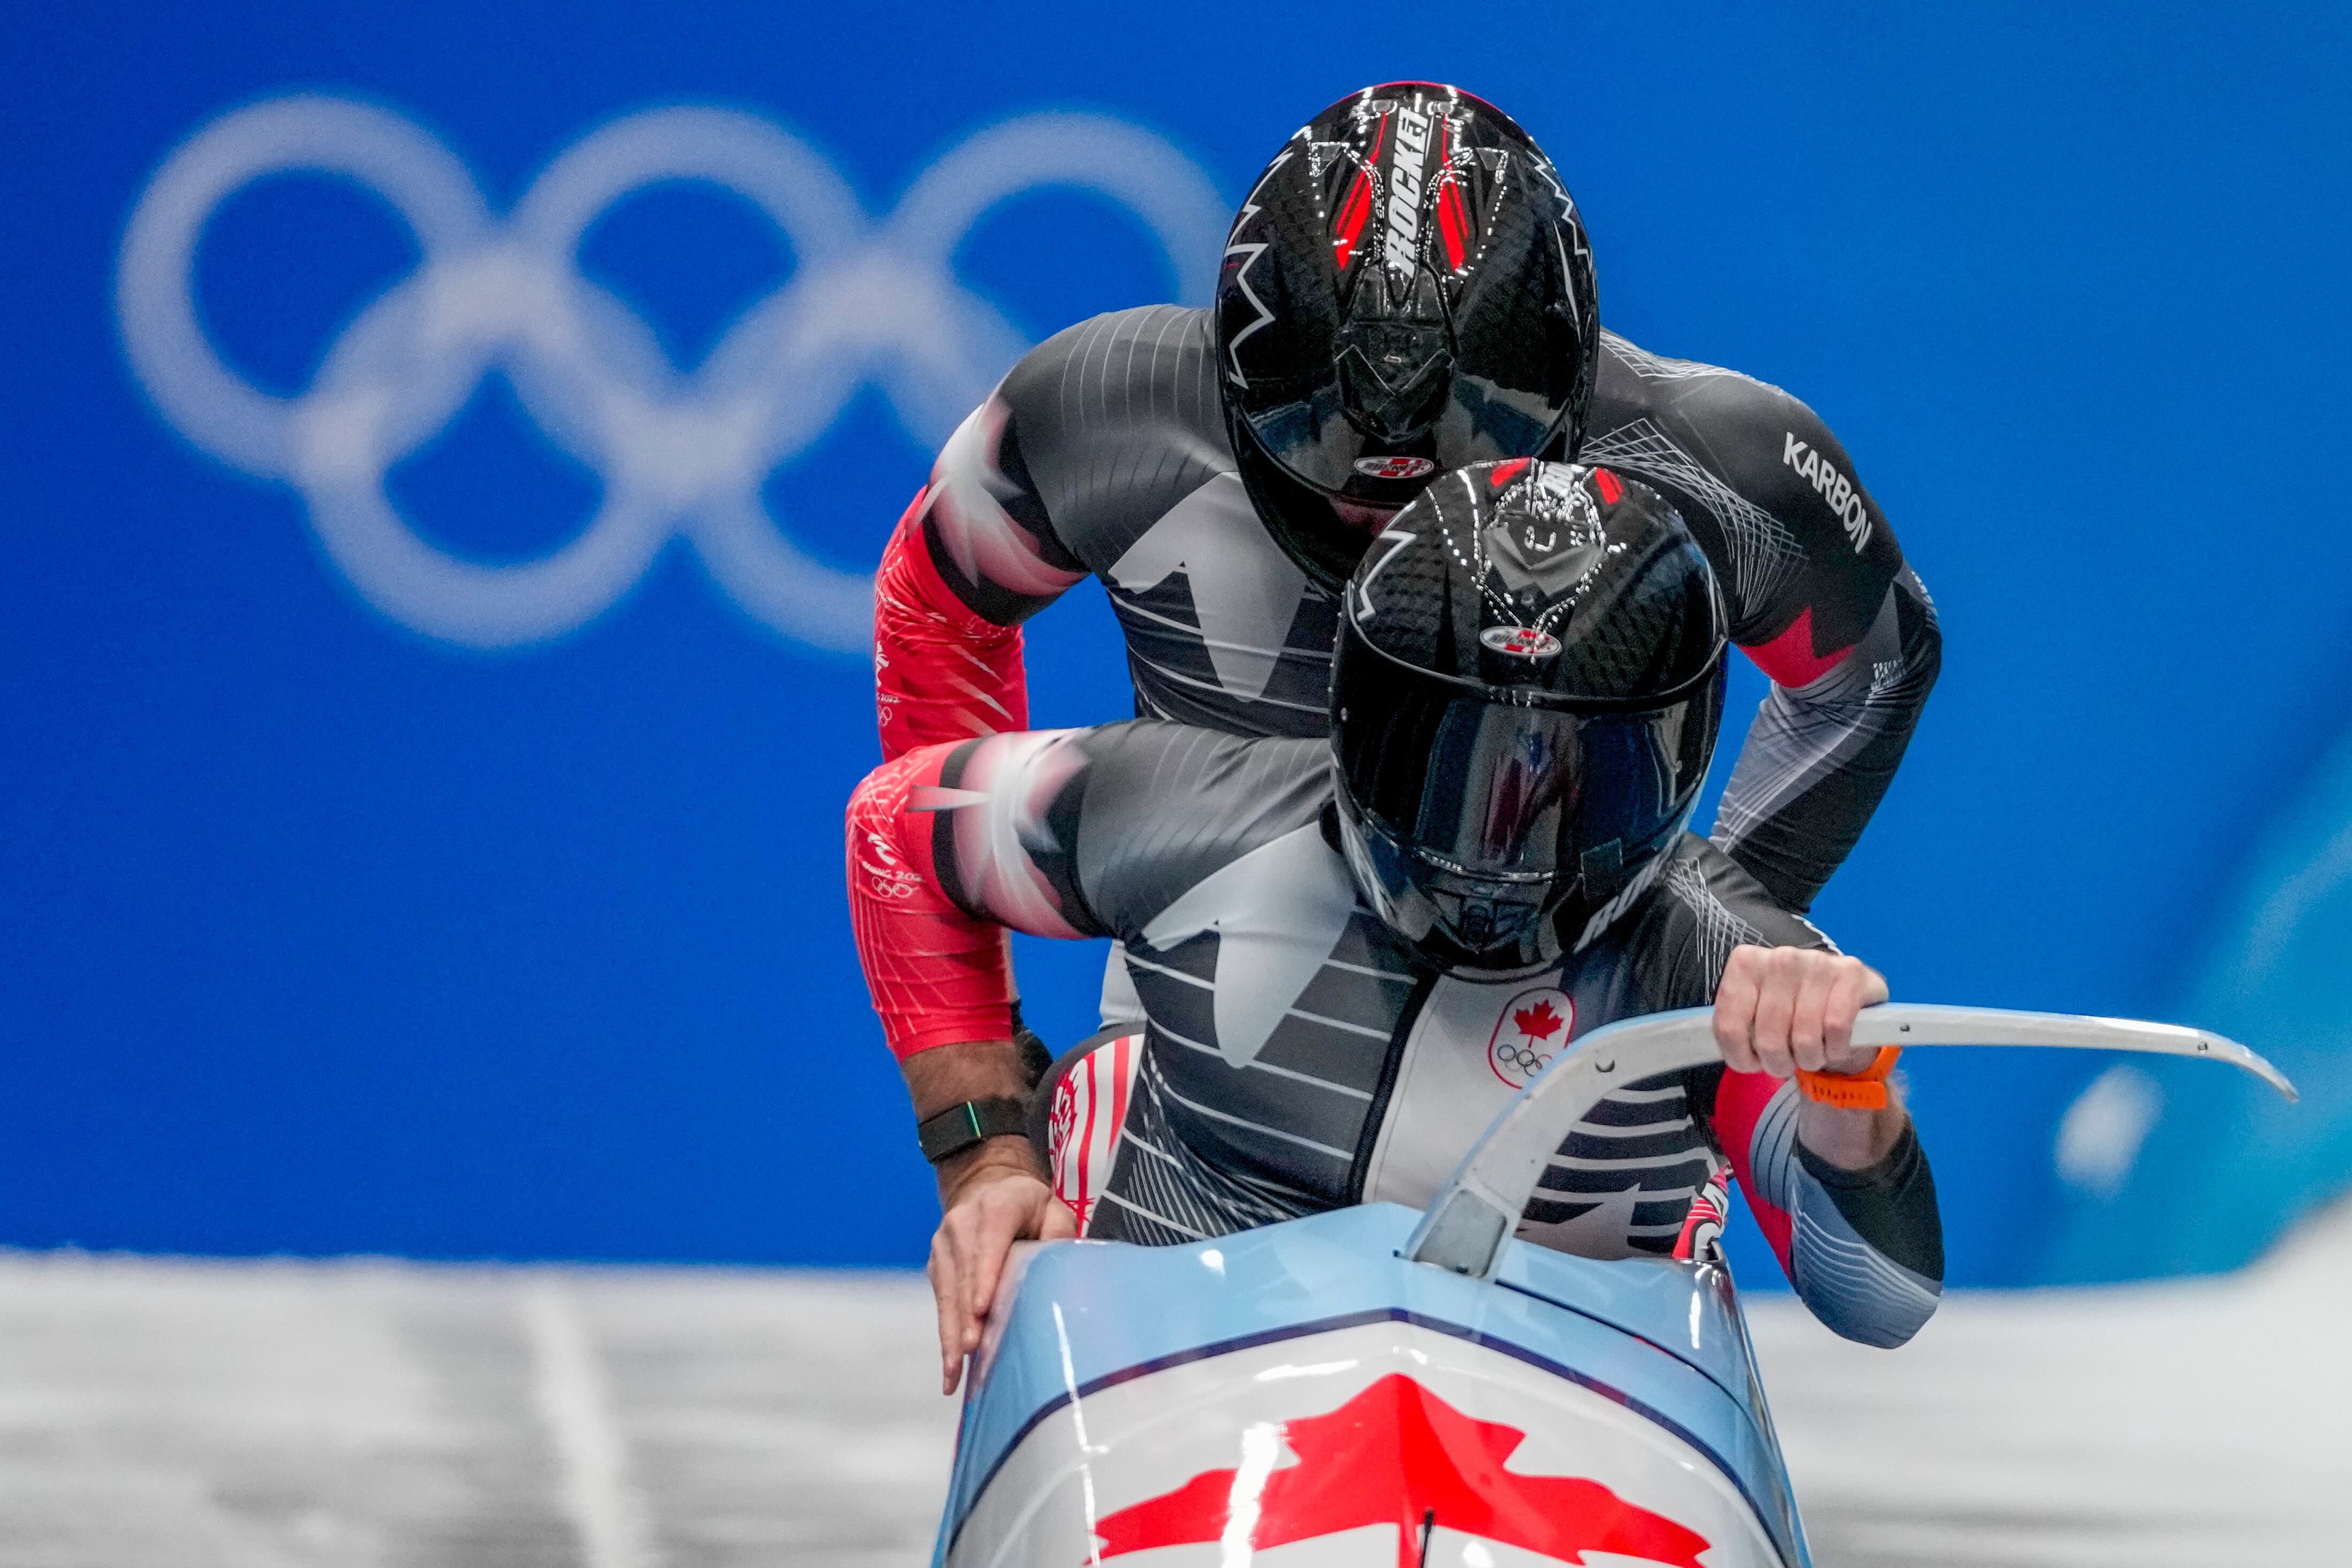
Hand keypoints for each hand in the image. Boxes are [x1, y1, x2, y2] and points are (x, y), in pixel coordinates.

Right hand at [928, 1139, 1076, 1395]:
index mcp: (997, 1206)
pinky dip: (945, 1333)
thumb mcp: (1052, 1208)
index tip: (982, 1307)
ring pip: (947, 1293)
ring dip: (951, 1332)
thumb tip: (1062, 1266)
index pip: (990, 1241)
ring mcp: (944, 1244)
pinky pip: (940, 1301)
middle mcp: (962, 1223)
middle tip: (973, 1350)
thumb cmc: (1028, 1205)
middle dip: (967, 1315)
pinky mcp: (937, 1264)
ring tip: (955, 1370)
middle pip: (964, 1274)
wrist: (986, 1186)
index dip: (985, 1274)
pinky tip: (950, 1366)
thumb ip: (1059, 1232)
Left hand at [1713, 944, 1903, 1170]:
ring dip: (1808, 1059)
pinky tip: (1834, 1044)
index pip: (1727, 1027)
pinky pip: (1835, 1030)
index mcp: (1744, 964)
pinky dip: (1834, 1049)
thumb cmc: (1792, 1015)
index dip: (1740, 1057)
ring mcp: (1817, 961)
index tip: (1752, 1062)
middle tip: (1787, 1061)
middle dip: (1778, 1063)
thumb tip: (1687, 1048)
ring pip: (1802, 1037)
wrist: (1847, 1005)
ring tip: (1811, 1052)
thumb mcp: (1753, 1017)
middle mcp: (1779, 956)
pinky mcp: (1852, 974)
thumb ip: (1731, 1027)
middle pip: (1766, 1037)